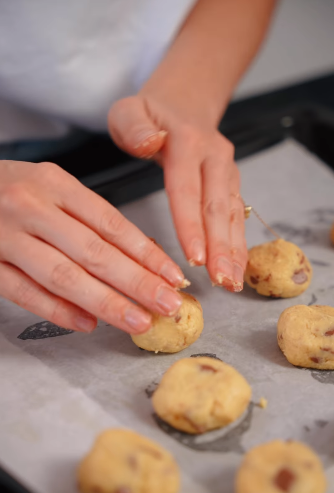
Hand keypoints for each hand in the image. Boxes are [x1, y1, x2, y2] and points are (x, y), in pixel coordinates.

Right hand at [0, 161, 185, 332]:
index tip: (173, 277)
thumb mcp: (49, 187)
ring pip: (63, 275)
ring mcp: (4, 237)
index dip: (146, 254)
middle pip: (94, 252)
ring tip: (137, 321)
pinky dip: (57, 310)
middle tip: (168, 305)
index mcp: (54, 183)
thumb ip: (86, 218)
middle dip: (137, 283)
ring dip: (105, 302)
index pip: (112, 224)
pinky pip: (24, 292)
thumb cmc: (9, 190)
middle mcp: (30, 207)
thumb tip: (136, 258)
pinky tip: (86, 323)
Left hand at [108, 95, 246, 290]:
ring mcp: (226, 170)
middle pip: (217, 207)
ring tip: (232, 282)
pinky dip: (237, 244)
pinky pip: (236, 215)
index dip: (191, 226)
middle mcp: (214, 157)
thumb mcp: (129, 111)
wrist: (185, 101)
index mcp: (187, 142)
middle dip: (220, 248)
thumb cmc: (151, 113)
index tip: (194, 258)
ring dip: (234, 250)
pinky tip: (237, 269)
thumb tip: (151, 143)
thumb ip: (133, 127)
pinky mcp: (230, 183)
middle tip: (221, 281)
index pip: (187, 190)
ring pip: (232, 214)